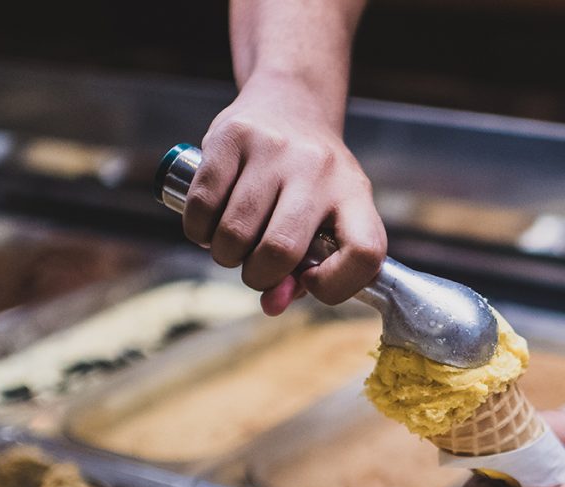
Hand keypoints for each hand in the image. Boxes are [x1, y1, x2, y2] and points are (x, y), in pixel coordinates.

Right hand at [184, 73, 385, 316]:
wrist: (290, 103)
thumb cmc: (310, 180)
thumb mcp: (326, 220)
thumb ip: (305, 273)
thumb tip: (271, 305)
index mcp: (354, 195)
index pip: (365, 252)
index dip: (337, 285)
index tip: (310, 280)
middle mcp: (318, 168)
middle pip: (281, 249)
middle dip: (259, 276)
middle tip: (255, 269)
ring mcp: (274, 149)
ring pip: (235, 233)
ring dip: (226, 256)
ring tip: (232, 245)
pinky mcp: (231, 136)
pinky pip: (203, 205)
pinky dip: (199, 231)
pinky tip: (209, 227)